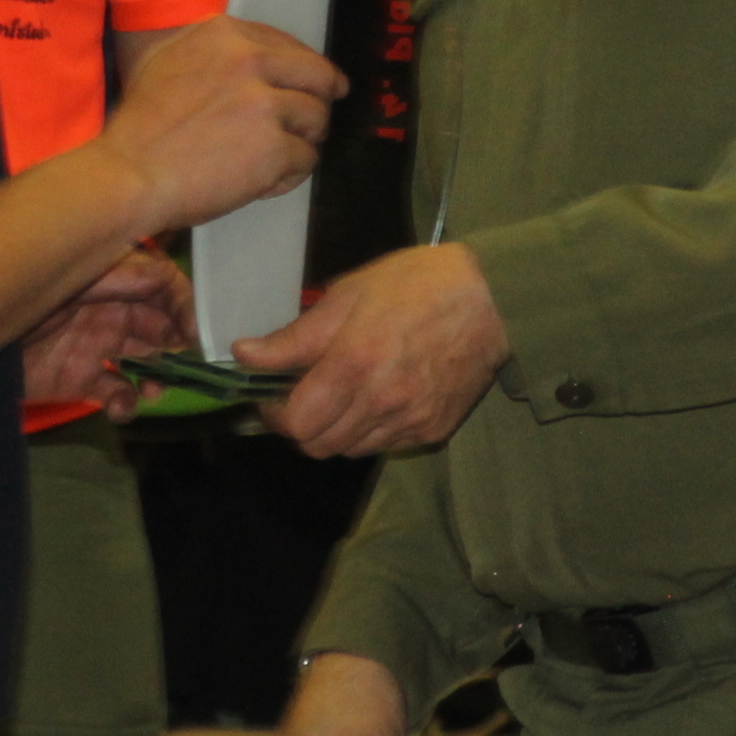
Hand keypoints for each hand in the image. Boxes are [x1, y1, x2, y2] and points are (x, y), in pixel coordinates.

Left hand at [21, 249, 190, 415]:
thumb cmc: (25, 291)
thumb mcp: (81, 273)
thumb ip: (128, 274)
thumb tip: (173, 282)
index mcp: (114, 280)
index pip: (164, 288)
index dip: (186, 308)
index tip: (198, 335)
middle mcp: (110, 312)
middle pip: (160, 327)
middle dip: (178, 346)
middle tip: (186, 367)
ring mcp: (94, 346)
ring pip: (144, 362)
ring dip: (158, 377)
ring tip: (154, 391)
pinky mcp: (77, 380)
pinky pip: (113, 393)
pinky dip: (124, 404)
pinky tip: (119, 408)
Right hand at [97, 16, 344, 236]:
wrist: (129, 174)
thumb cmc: (139, 128)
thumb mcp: (165, 61)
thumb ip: (212, 51)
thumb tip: (250, 53)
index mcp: (224, 35)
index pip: (288, 44)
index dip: (305, 68)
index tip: (321, 83)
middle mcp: (249, 61)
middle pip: (318, 76)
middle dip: (320, 101)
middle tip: (314, 123)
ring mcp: (264, 104)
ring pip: (317, 120)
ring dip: (304, 142)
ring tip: (278, 159)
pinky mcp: (273, 148)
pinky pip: (306, 160)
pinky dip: (290, 175)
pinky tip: (265, 182)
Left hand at [235, 241, 508, 457]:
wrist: (491, 299)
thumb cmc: (415, 285)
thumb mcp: (347, 295)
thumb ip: (295, 337)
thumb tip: (244, 354)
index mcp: (354, 365)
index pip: (296, 423)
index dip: (276, 413)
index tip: (274, 394)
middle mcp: (382, 403)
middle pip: (318, 446)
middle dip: (302, 424)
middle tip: (307, 393)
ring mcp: (411, 421)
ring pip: (350, 450)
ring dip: (336, 429)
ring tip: (345, 390)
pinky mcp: (433, 430)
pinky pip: (385, 445)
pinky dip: (371, 429)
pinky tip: (379, 395)